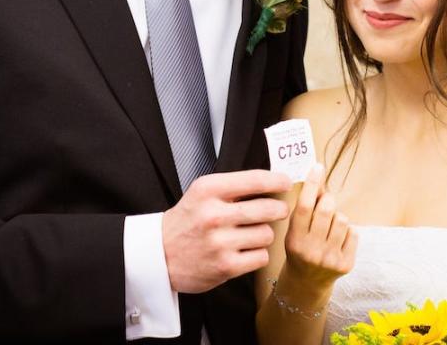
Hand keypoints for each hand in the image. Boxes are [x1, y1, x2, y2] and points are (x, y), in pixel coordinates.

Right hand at [163, 169, 291, 292]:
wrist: (160, 255)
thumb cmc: (187, 221)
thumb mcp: (202, 192)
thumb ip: (232, 186)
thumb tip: (271, 183)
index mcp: (208, 190)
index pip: (254, 180)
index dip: (277, 180)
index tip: (286, 182)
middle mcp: (214, 215)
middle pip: (267, 208)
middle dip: (279, 209)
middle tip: (279, 209)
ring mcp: (220, 242)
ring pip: (266, 234)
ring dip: (264, 234)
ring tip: (252, 233)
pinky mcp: (226, 266)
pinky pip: (261, 256)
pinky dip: (258, 254)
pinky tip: (246, 250)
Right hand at [283, 163, 356, 288]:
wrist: (307, 282)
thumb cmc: (301, 248)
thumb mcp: (294, 230)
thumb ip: (305, 207)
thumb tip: (317, 177)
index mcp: (295, 240)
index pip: (304, 206)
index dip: (312, 184)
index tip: (317, 167)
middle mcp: (311, 250)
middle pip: (326, 209)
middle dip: (328, 199)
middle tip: (325, 201)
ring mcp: (329, 259)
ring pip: (342, 219)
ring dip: (337, 216)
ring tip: (330, 225)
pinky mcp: (345, 264)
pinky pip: (353, 233)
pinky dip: (347, 231)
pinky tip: (338, 239)